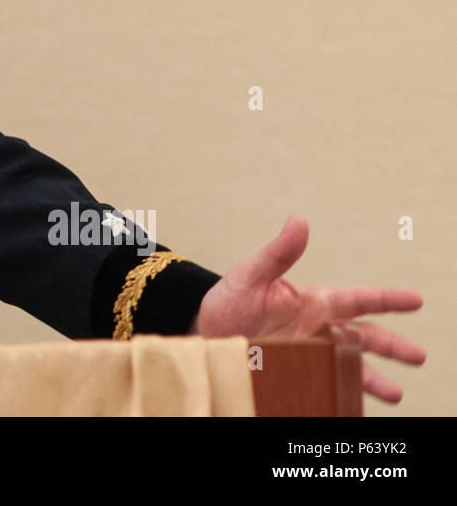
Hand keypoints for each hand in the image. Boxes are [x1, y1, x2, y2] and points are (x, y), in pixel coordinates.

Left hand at [190, 214, 424, 403]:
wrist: (206, 335)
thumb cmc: (229, 301)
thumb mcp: (250, 275)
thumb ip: (278, 253)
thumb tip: (299, 220)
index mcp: (314, 304)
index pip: (357, 300)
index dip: (387, 299)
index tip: (416, 299)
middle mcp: (319, 332)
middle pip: (364, 338)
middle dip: (393, 346)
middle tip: (418, 355)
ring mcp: (310, 356)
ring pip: (349, 367)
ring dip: (372, 380)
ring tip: (395, 394)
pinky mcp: (297, 376)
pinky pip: (325, 386)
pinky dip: (340, 394)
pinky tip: (351, 403)